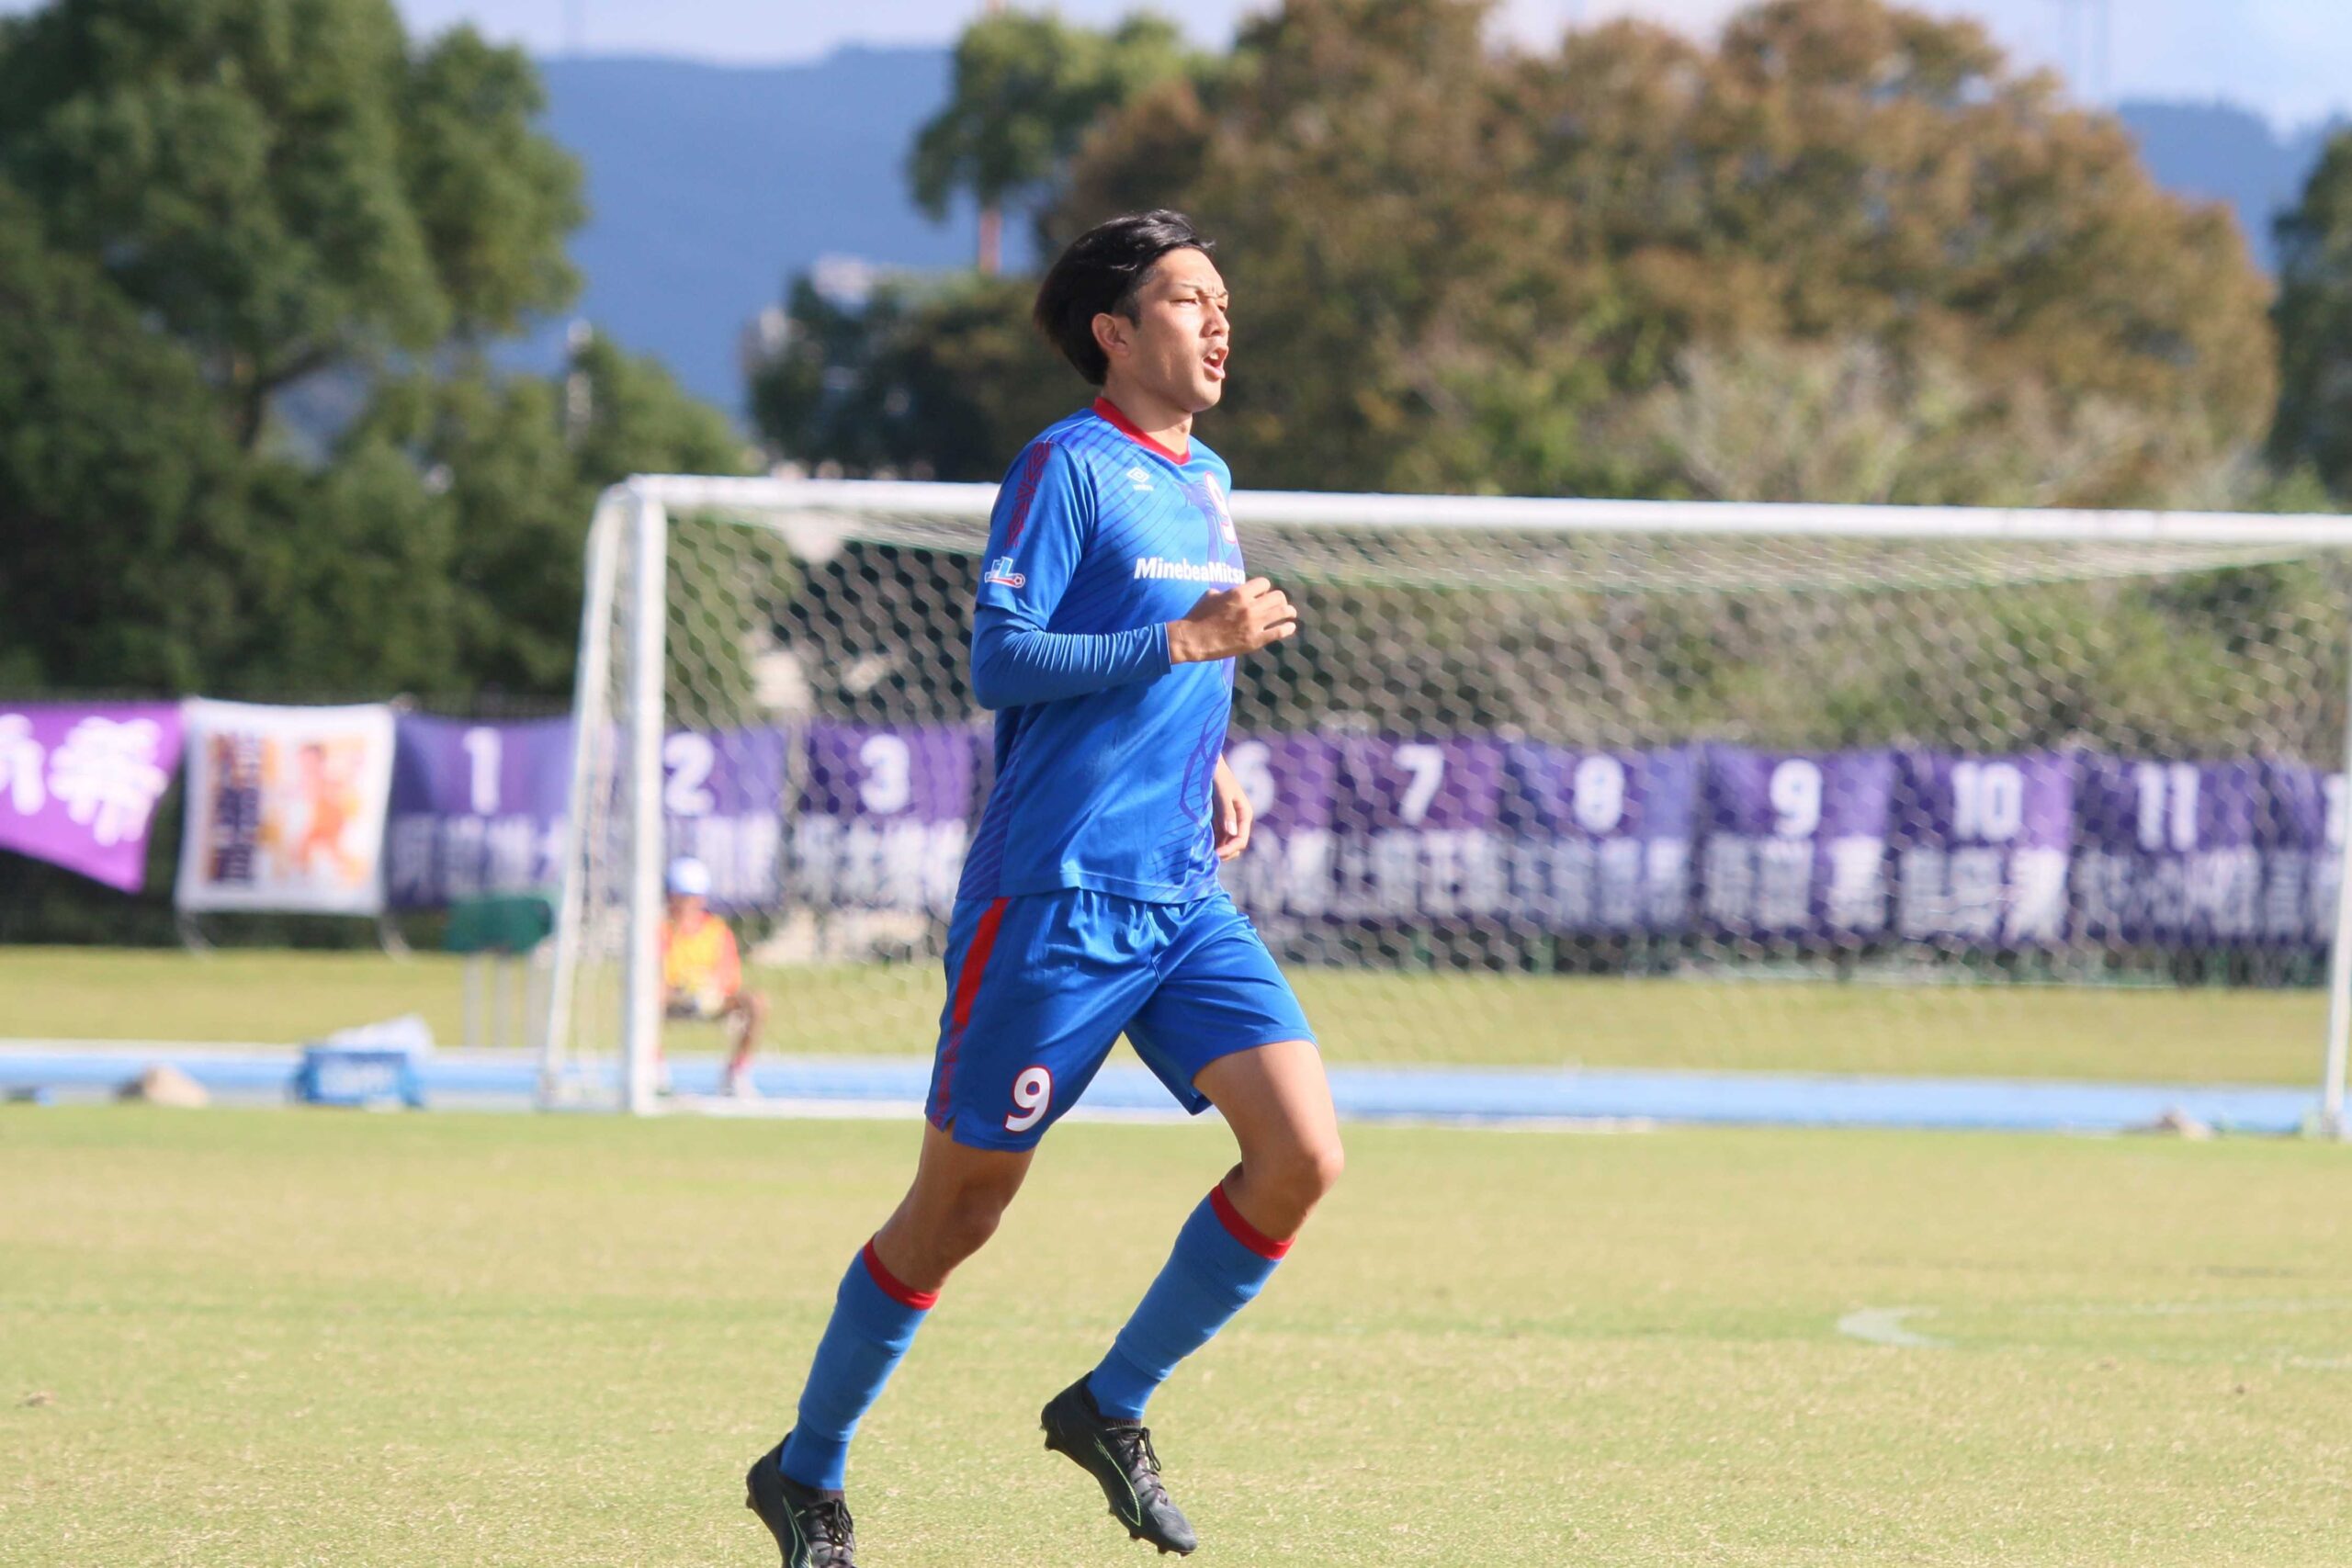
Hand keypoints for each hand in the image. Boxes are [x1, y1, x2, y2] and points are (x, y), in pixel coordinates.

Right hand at [1168, 577, 1297, 663]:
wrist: (1194, 639)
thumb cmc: (1198, 616)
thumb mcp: (1211, 596)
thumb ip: (1226, 592)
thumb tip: (1230, 592)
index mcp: (1239, 593)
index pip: (1264, 583)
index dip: (1264, 588)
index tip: (1263, 593)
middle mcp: (1250, 606)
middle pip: (1278, 596)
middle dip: (1279, 599)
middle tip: (1279, 604)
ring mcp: (1254, 624)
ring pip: (1283, 612)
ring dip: (1289, 611)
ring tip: (1290, 614)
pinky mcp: (1256, 640)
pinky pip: (1279, 631)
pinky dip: (1287, 628)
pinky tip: (1290, 627)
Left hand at [1212, 756, 1253, 861]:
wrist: (1207, 762)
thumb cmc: (1216, 775)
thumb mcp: (1222, 794)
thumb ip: (1226, 812)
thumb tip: (1231, 832)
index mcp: (1244, 813)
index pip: (1241, 839)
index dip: (1230, 849)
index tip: (1215, 855)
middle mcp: (1238, 819)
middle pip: (1235, 844)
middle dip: (1225, 853)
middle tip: (1208, 859)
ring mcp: (1228, 819)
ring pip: (1225, 842)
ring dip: (1217, 849)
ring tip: (1203, 856)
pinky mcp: (1217, 818)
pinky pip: (1217, 836)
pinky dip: (1211, 843)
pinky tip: (1200, 847)